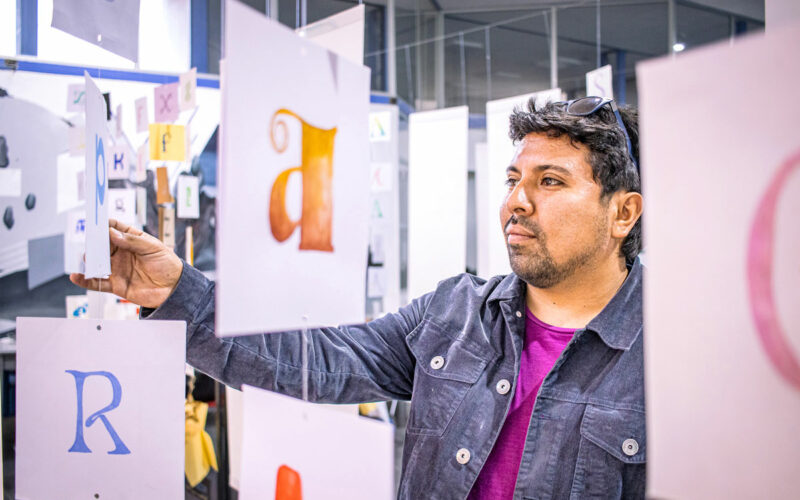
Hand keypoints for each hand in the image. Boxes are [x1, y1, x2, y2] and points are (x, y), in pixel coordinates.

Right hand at [69, 219, 183, 308]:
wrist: (174, 290)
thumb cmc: (168, 265)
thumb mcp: (154, 248)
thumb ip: (133, 241)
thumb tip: (112, 233)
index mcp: (132, 240)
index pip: (114, 229)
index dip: (104, 224)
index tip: (95, 221)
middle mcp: (122, 253)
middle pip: (102, 245)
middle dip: (94, 242)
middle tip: (91, 242)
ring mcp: (117, 268)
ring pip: (97, 262)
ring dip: (89, 260)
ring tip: (88, 259)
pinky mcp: (115, 285)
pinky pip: (97, 282)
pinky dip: (85, 280)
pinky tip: (76, 276)